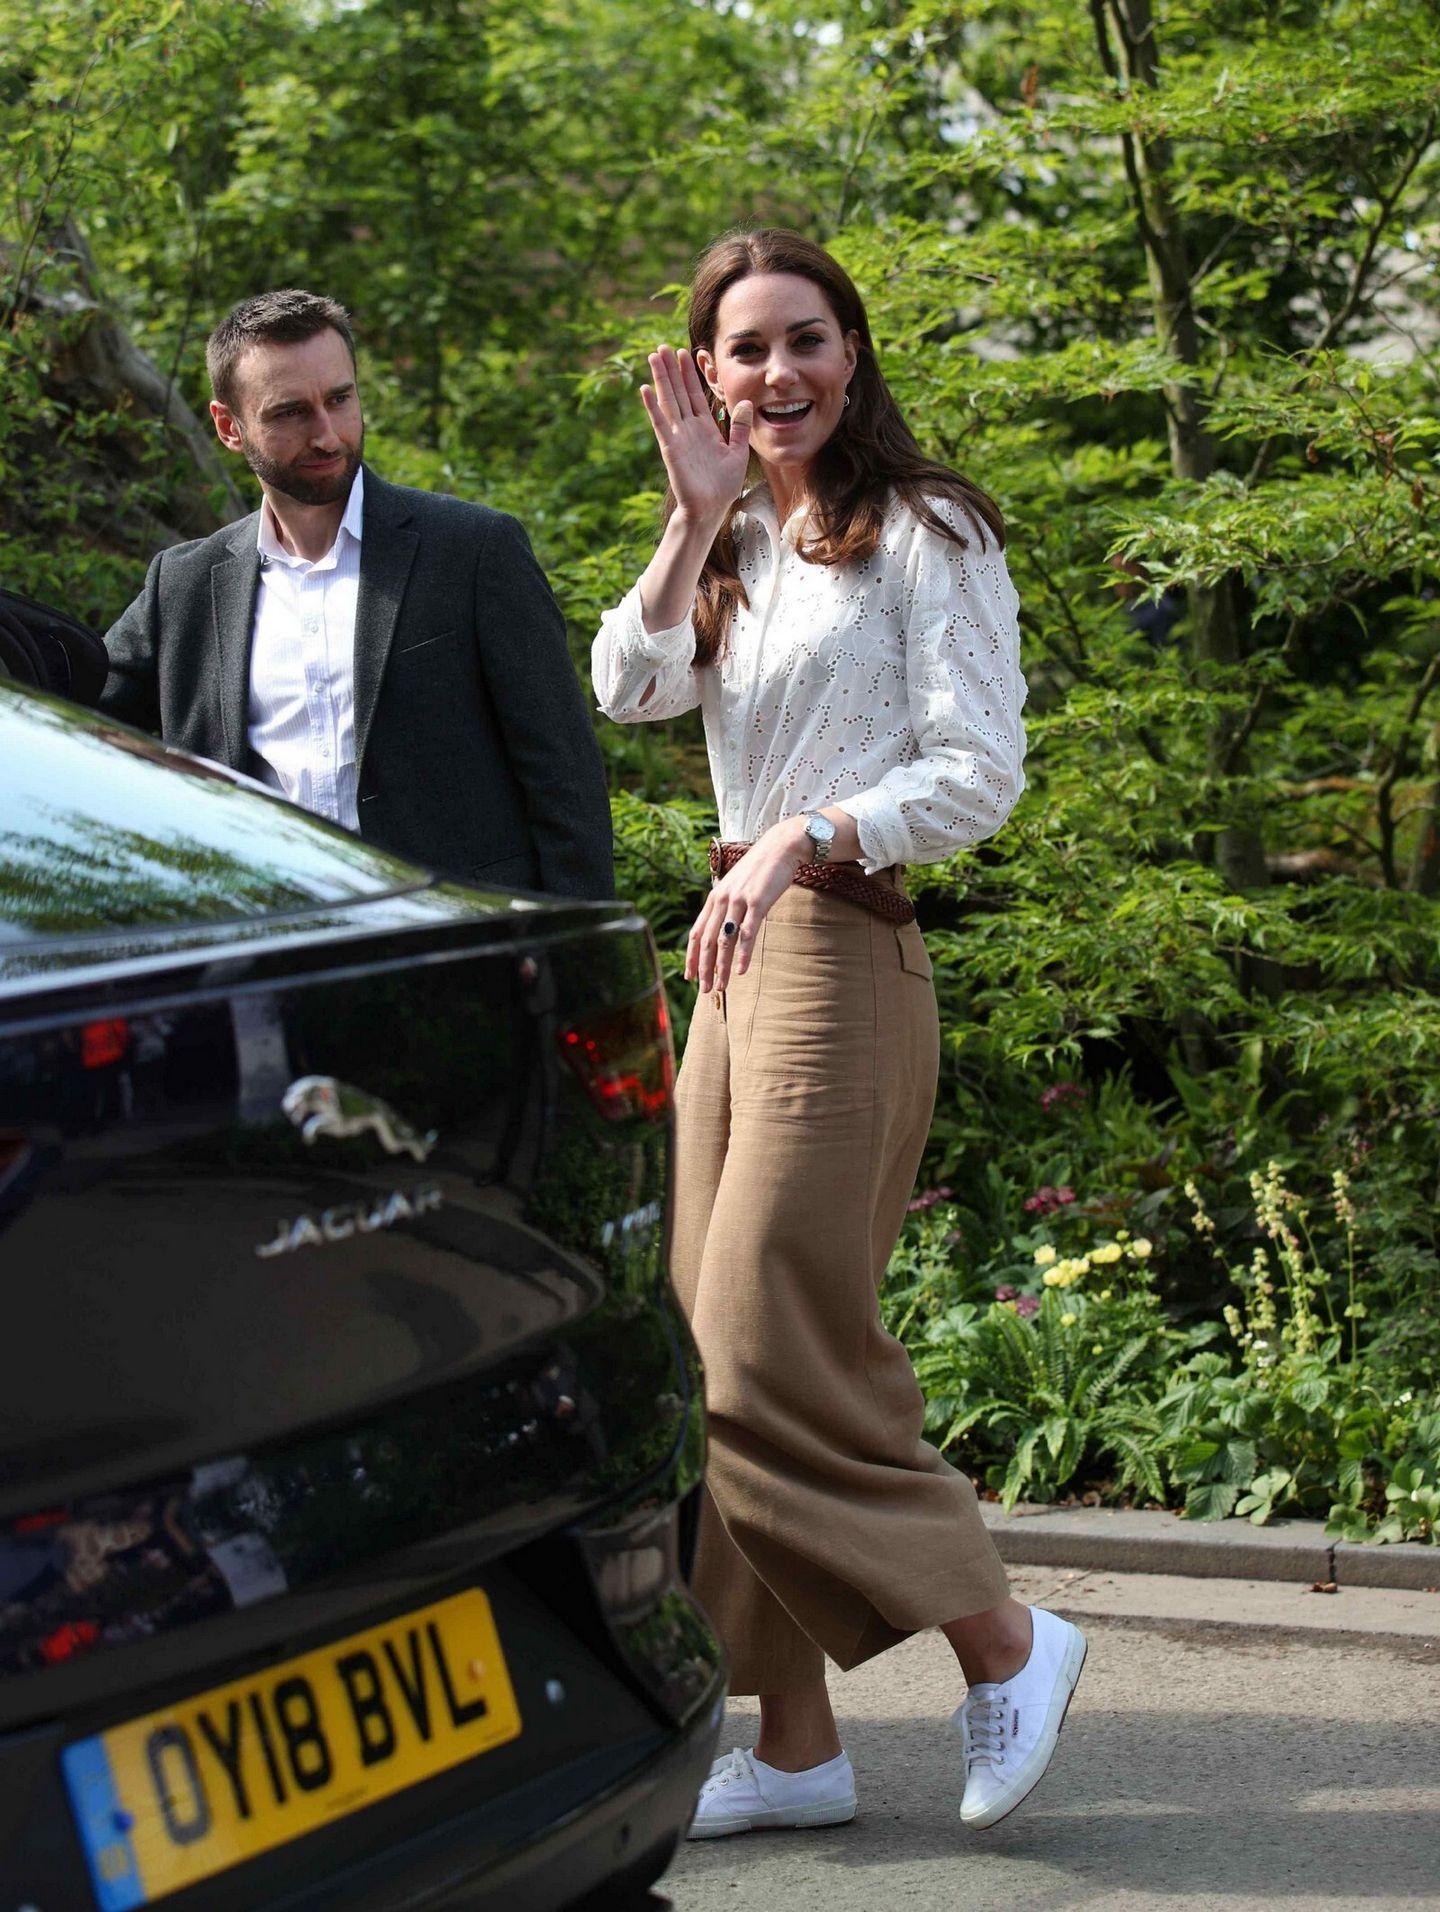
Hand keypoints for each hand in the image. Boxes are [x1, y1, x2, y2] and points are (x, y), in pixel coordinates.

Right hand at [641, 345, 751, 527]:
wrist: (710, 509)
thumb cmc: (723, 486)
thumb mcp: (737, 452)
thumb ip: (739, 427)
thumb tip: (746, 402)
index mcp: (705, 428)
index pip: (695, 394)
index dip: (690, 374)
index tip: (686, 353)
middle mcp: (689, 429)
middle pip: (678, 392)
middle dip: (672, 369)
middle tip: (663, 346)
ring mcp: (678, 436)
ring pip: (668, 401)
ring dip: (661, 379)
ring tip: (653, 356)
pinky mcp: (670, 447)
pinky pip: (660, 423)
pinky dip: (653, 406)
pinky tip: (645, 388)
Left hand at [685, 820, 807, 993]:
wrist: (779, 848)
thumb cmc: (759, 872)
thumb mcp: (736, 888)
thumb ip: (727, 907)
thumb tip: (722, 931)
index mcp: (714, 899)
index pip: (696, 933)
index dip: (691, 957)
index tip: (689, 977)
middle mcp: (722, 900)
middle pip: (707, 941)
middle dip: (704, 968)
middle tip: (704, 990)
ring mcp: (738, 901)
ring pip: (725, 941)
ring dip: (722, 966)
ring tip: (721, 986)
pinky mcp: (757, 902)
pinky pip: (747, 933)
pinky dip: (742, 954)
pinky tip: (741, 970)